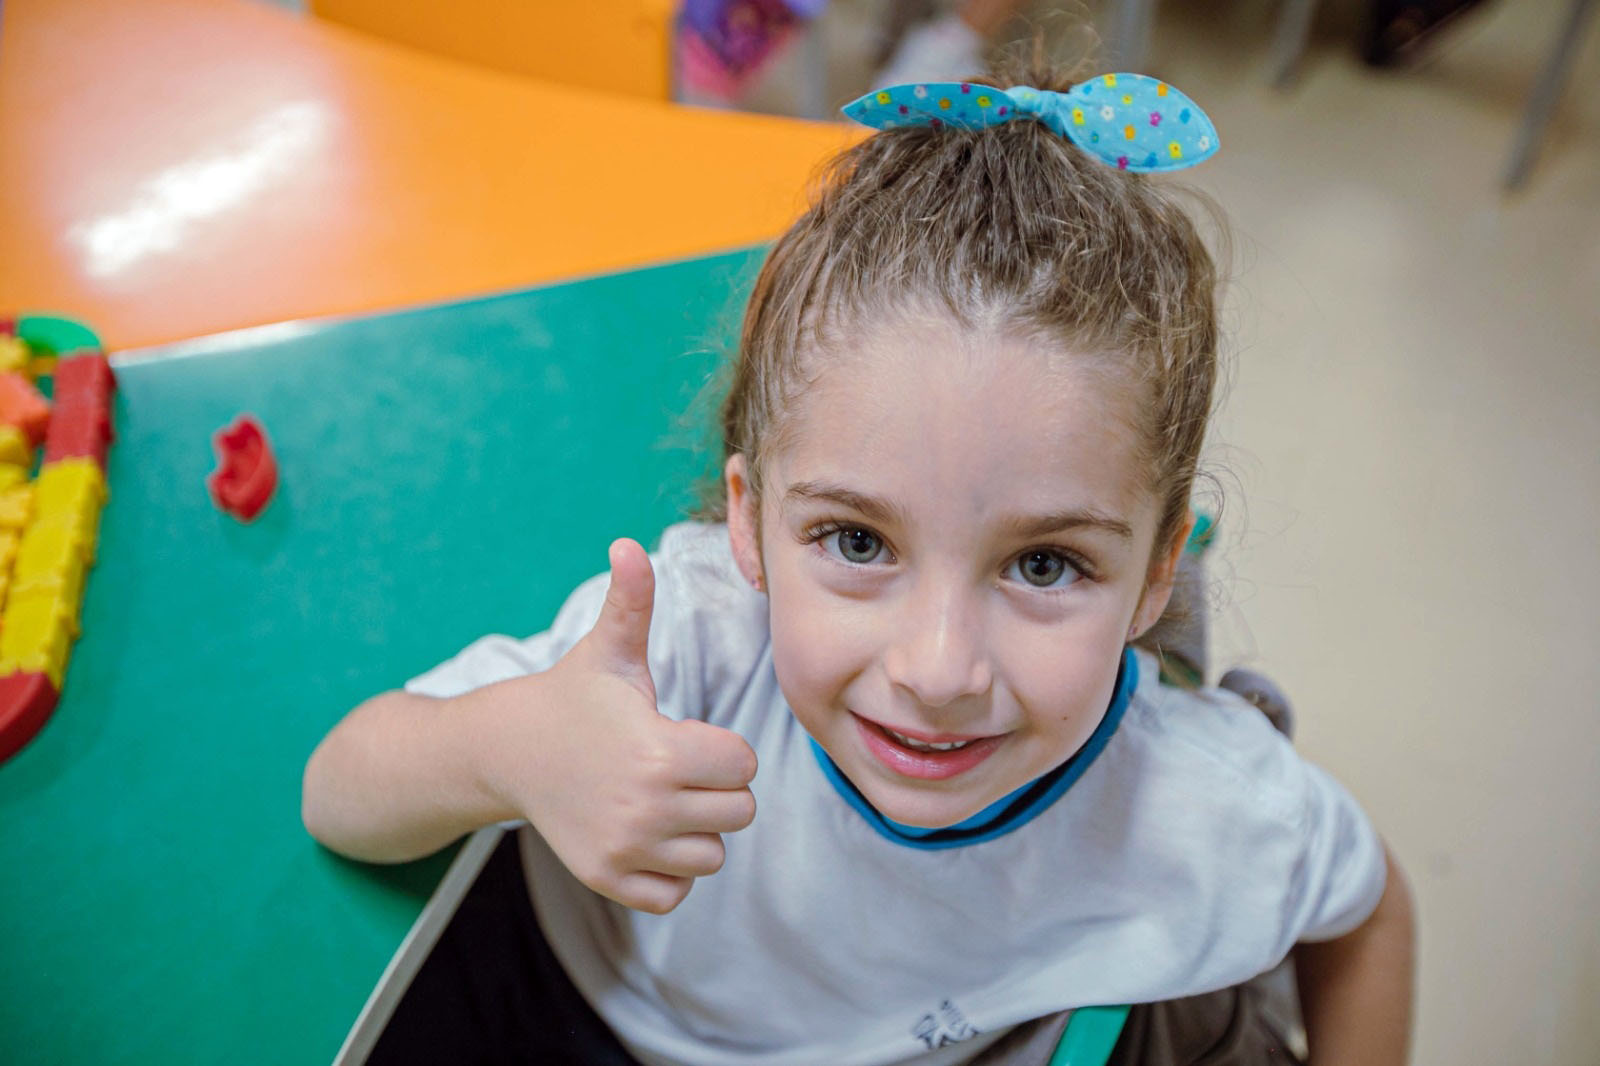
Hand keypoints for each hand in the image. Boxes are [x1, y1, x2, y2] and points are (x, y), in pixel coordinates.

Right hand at [477, 538, 758, 913]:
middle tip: (673, 766)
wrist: (508, 751)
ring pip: (712, 855)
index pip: (743, 764)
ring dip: (696, 830)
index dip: (721, 747)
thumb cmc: (573, 696)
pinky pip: (676, 892)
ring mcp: (626, 849)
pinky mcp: (608, 879)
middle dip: (715, 788)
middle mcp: (646, 808)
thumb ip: (632, 601)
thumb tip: (627, 543)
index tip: (684, 733)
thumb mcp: (607, 650)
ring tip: (658, 798)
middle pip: (738, 812)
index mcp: (661, 752)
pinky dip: (671, 870)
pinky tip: (646, 832)